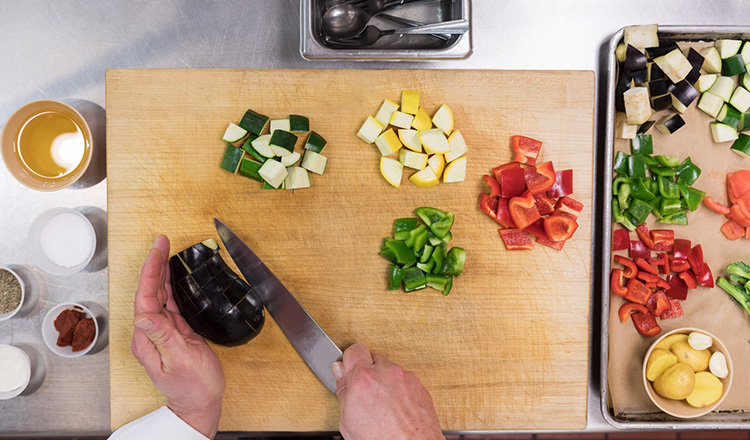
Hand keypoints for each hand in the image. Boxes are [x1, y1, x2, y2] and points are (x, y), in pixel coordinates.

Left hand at [131, 235, 224, 438]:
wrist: (201, 403)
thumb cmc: (193, 386)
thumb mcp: (180, 359)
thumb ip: (162, 336)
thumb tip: (144, 315)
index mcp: (147, 337)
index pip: (145, 297)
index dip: (150, 271)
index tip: (158, 250)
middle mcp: (150, 332)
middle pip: (149, 291)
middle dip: (154, 264)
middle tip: (161, 241)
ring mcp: (161, 332)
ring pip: (158, 295)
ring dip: (160, 272)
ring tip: (165, 250)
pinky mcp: (174, 332)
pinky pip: (169, 303)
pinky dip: (169, 286)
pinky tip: (171, 275)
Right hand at [331, 344, 443, 439]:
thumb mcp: (348, 420)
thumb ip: (343, 390)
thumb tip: (338, 372)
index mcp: (363, 378)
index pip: (354, 350)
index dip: (350, 361)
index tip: (349, 370)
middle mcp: (386, 372)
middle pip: (373, 359)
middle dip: (368, 373)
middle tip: (365, 393)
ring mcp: (405, 377)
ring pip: (390, 370)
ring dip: (385, 382)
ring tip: (383, 406)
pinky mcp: (419, 384)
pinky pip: (404, 380)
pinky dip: (400, 390)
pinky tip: (396, 408)